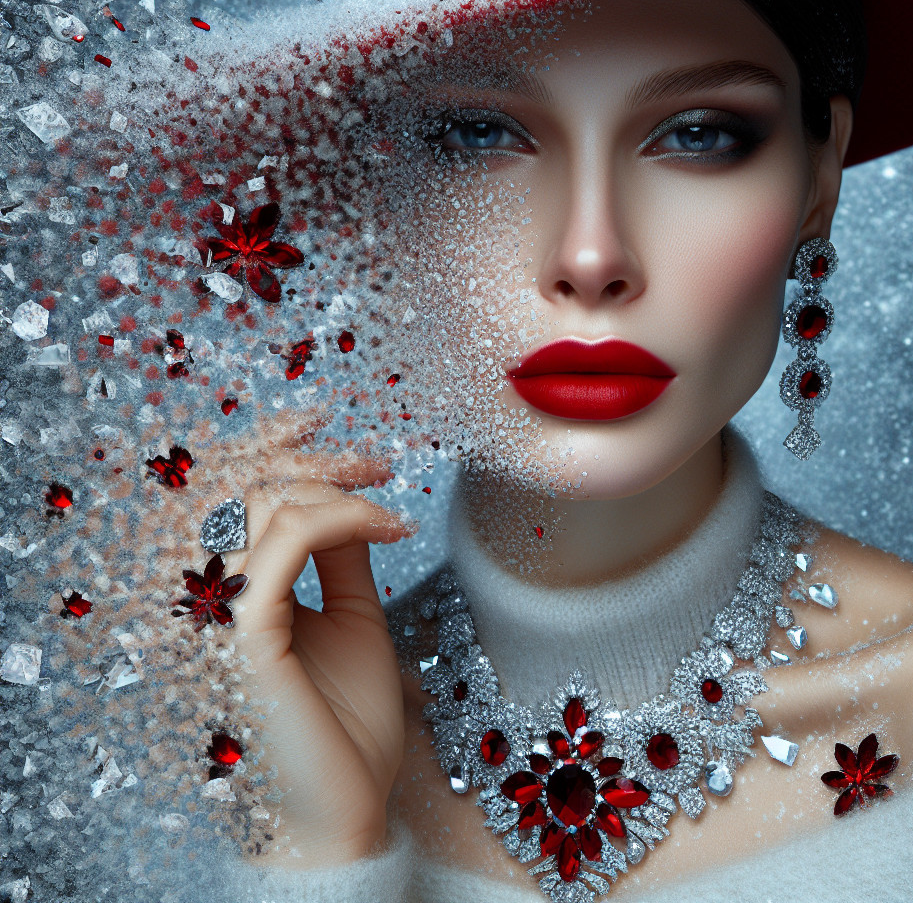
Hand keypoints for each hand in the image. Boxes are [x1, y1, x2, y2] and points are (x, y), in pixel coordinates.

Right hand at [177, 408, 413, 867]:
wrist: (348, 811)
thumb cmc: (347, 724)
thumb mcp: (353, 619)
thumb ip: (341, 556)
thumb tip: (351, 497)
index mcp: (225, 594)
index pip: (224, 497)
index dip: (266, 445)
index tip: (322, 417)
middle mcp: (206, 600)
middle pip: (235, 486)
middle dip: (308, 457)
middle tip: (375, 461)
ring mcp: (216, 617)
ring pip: (261, 504)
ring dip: (335, 486)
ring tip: (389, 504)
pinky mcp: (240, 637)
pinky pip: (285, 543)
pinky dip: (343, 518)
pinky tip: (389, 528)